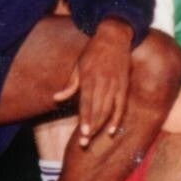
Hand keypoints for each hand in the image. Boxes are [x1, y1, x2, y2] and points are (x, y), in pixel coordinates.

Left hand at [54, 20, 131, 146]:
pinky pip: (121, 105)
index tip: (83, 133)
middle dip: (91, 128)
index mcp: (89, 78)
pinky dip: (118, 118)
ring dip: (101, 126)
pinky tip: (112, 130)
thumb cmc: (93, 51)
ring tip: (94, 138)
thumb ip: (70, 85)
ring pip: (109, 111)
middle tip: (84, 143)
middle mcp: (103, 83)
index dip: (86, 119)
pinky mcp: (124, 85)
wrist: (114, 36)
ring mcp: (115, 84)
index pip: (87, 104)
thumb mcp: (78, 65)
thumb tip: (56, 99)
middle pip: (98, 111)